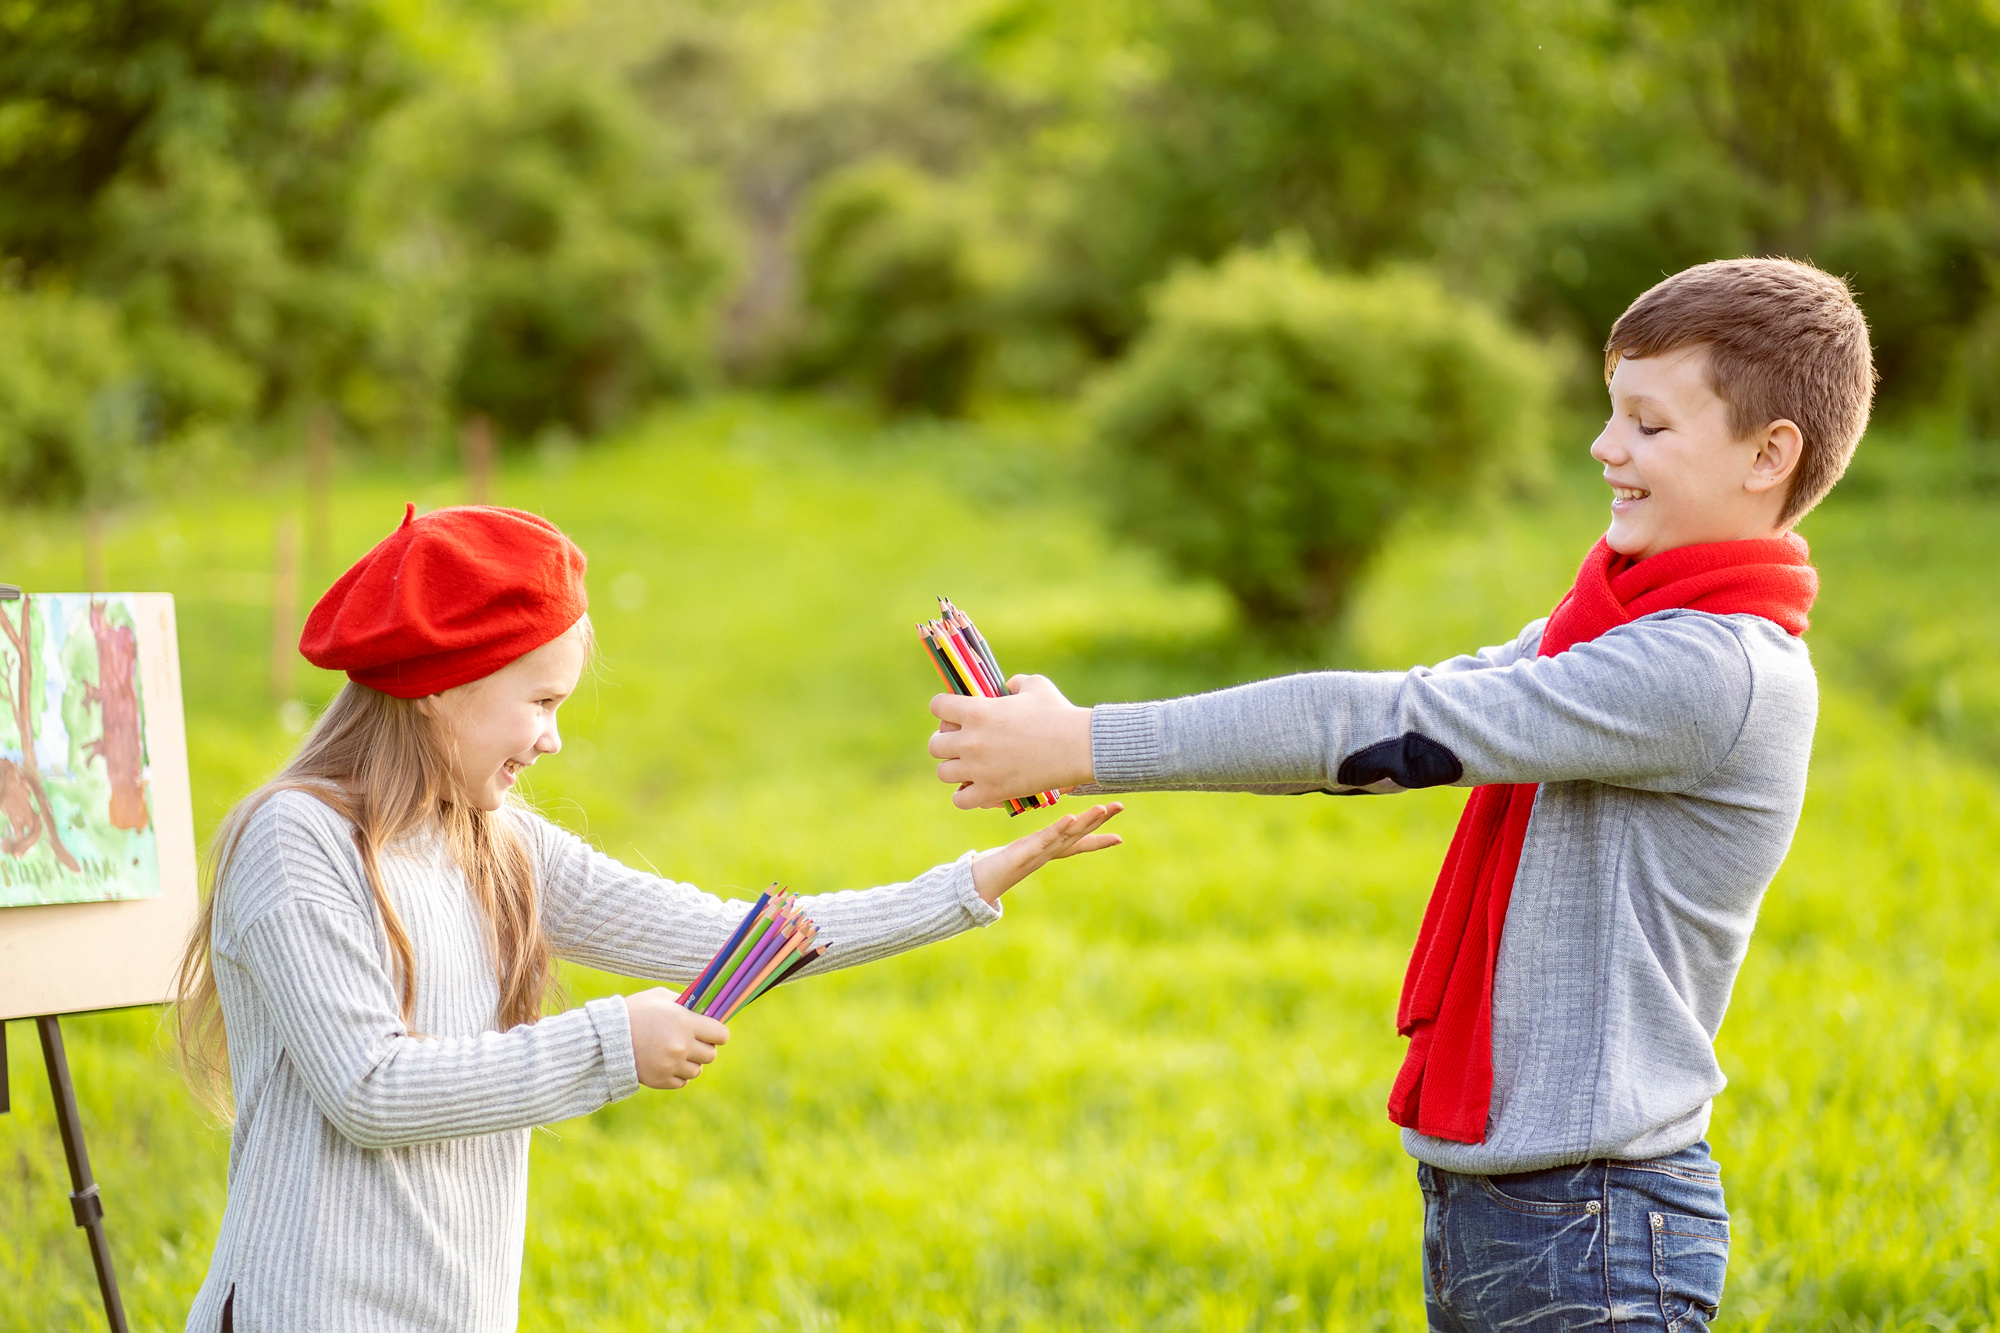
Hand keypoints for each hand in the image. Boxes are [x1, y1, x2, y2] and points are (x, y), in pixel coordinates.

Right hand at [625, 988, 727, 1088]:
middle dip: (704, 1047)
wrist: (604, 1038)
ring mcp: (671, 1066)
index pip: (721, 1035)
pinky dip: (678, 1074)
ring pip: (697, 1070)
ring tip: (675, 1053)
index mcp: (685, 1023)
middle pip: (711, 1055)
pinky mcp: (661, 1080)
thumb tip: (702, 1009)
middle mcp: (682, 1046)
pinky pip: (682, 1082)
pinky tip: (667, 1063)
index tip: (711, 1032)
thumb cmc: (634, 1012)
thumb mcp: (660, 997)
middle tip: (691, 1042)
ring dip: (690, 1062)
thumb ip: (684, 1002)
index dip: (717, 1033)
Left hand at [930, 675, 1093, 809]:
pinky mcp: (991, 792)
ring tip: (971, 767)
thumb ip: (1014, 683)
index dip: (945, 709)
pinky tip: (979, 787)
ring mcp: (978, 769)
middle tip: (964, 743)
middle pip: (935, 745)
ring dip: (955, 769)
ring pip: (944, 773)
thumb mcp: (1035, 686)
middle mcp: (971, 741)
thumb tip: (1006, 687)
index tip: (956, 713)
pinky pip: (960, 800)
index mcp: (976, 711)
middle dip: (947, 742)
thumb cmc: (1059, 713)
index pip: (938, 707)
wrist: (1079, 747)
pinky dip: (966, 795)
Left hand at [970, 802, 1124, 903]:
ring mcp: (1037, 854)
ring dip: (1086, 822)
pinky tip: (1072, 819)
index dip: (1098, 840)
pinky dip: (1059, 830)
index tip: (1120, 837)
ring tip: (1103, 809)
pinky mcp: (1024, 854)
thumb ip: (1026, 847)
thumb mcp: (1014, 852)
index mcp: (1046, 850)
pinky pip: (1045, 840)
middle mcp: (1046, 853)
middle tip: (1120, 805)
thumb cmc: (993, 867)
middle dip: (1099, 821)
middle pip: (1078, 835)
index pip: (1077, 843)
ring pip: (1067, 836)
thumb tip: (1034, 841)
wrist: (976, 887)